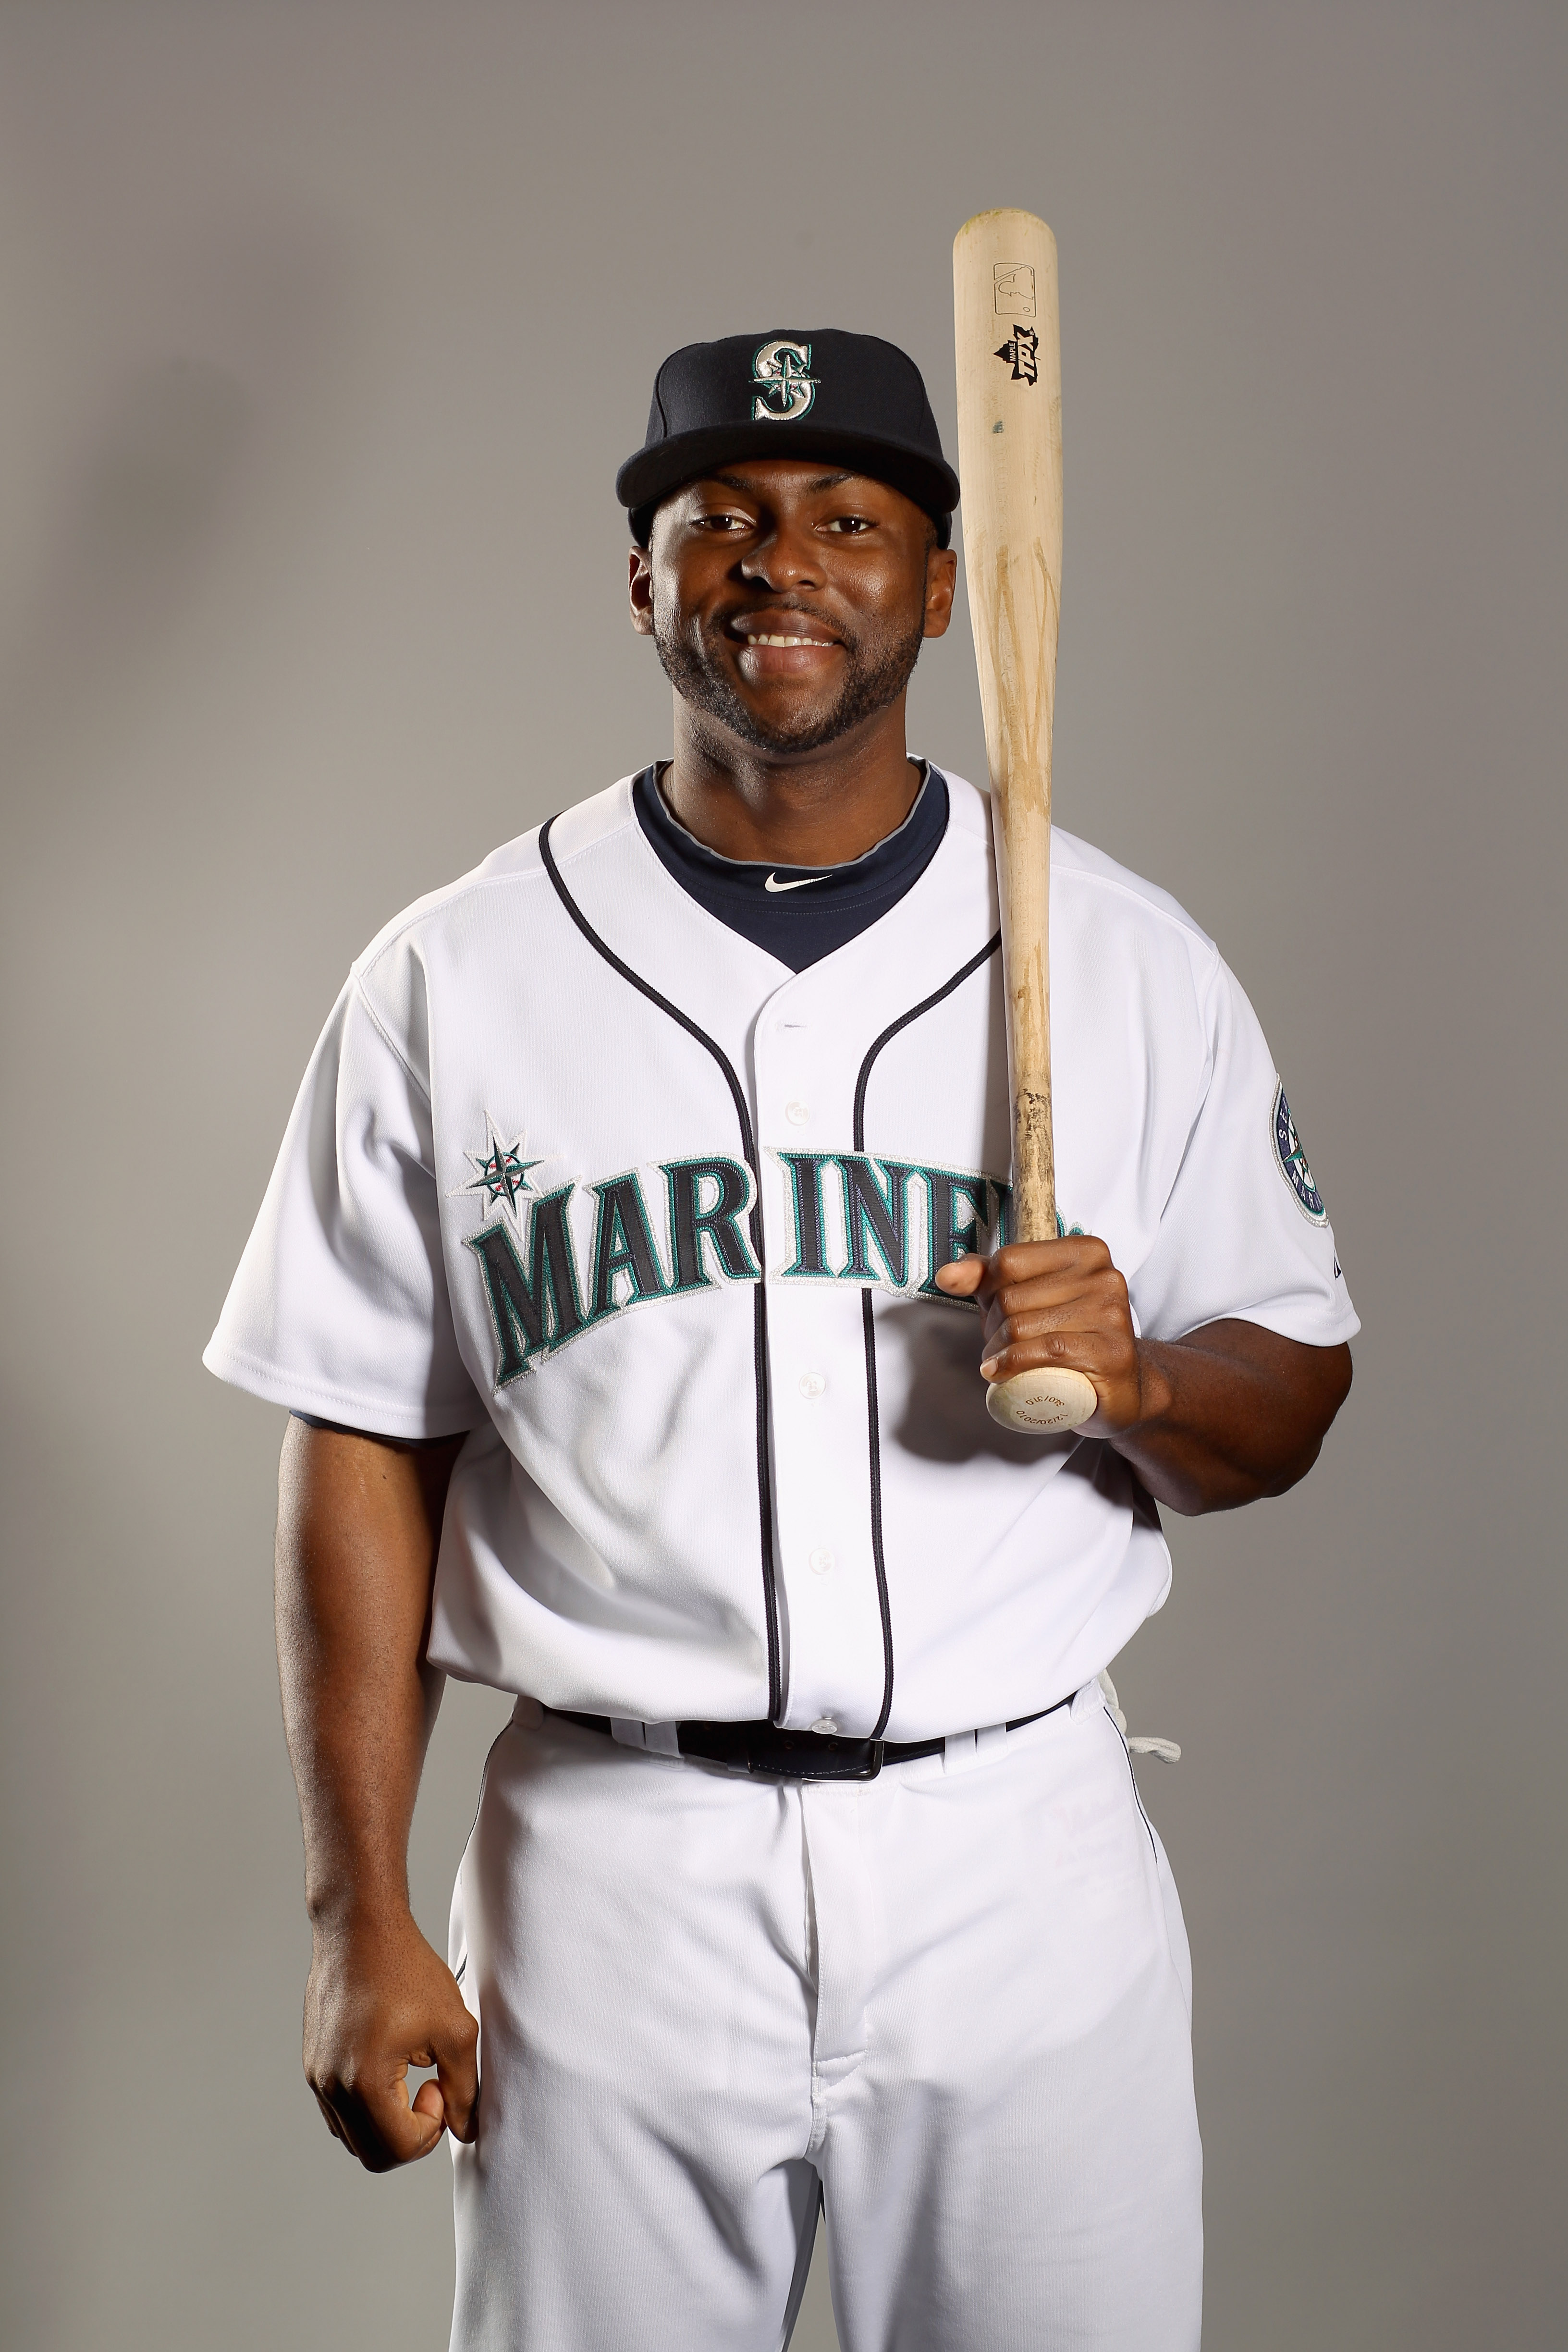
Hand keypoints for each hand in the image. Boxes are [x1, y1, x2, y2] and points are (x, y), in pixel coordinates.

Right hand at [302, 1905, 478, 2170]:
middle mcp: (331, 2087)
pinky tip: (391, 2064)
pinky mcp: (313, 2065)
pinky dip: (369, 2108)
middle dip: (410, 2135)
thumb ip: (464, 2088)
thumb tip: (467, 2129)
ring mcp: (317, 2078)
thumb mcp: (454, 2028)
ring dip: (388, 2123)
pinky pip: (340, 2113)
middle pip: (374, 2155)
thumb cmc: (406, 1969)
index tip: (438, 2084)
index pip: (401, 2149)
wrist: (360, 1928)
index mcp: (363, 2082)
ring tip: (409, 2072)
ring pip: (354, 2137)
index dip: (431, 2127)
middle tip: (429, 2087)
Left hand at [933, 1237, 1162, 1435]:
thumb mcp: (1027, 1298)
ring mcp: (1112, 1312)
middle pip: (1012, 1296)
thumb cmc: (1069, 1337)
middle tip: (996, 1347)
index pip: (1009, 1260)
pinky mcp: (1112, 1351)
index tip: (990, 1313)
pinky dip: (1013, 1364)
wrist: (1121, 1385)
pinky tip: (999, 1373)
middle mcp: (1104, 1275)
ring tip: (998, 1363)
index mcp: (1084, 1251)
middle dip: (991, 1327)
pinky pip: (1047, 1350)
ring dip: (997, 1351)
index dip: (987, 1291)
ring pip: (1022, 1326)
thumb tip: (947, 1275)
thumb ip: (987, 1279)